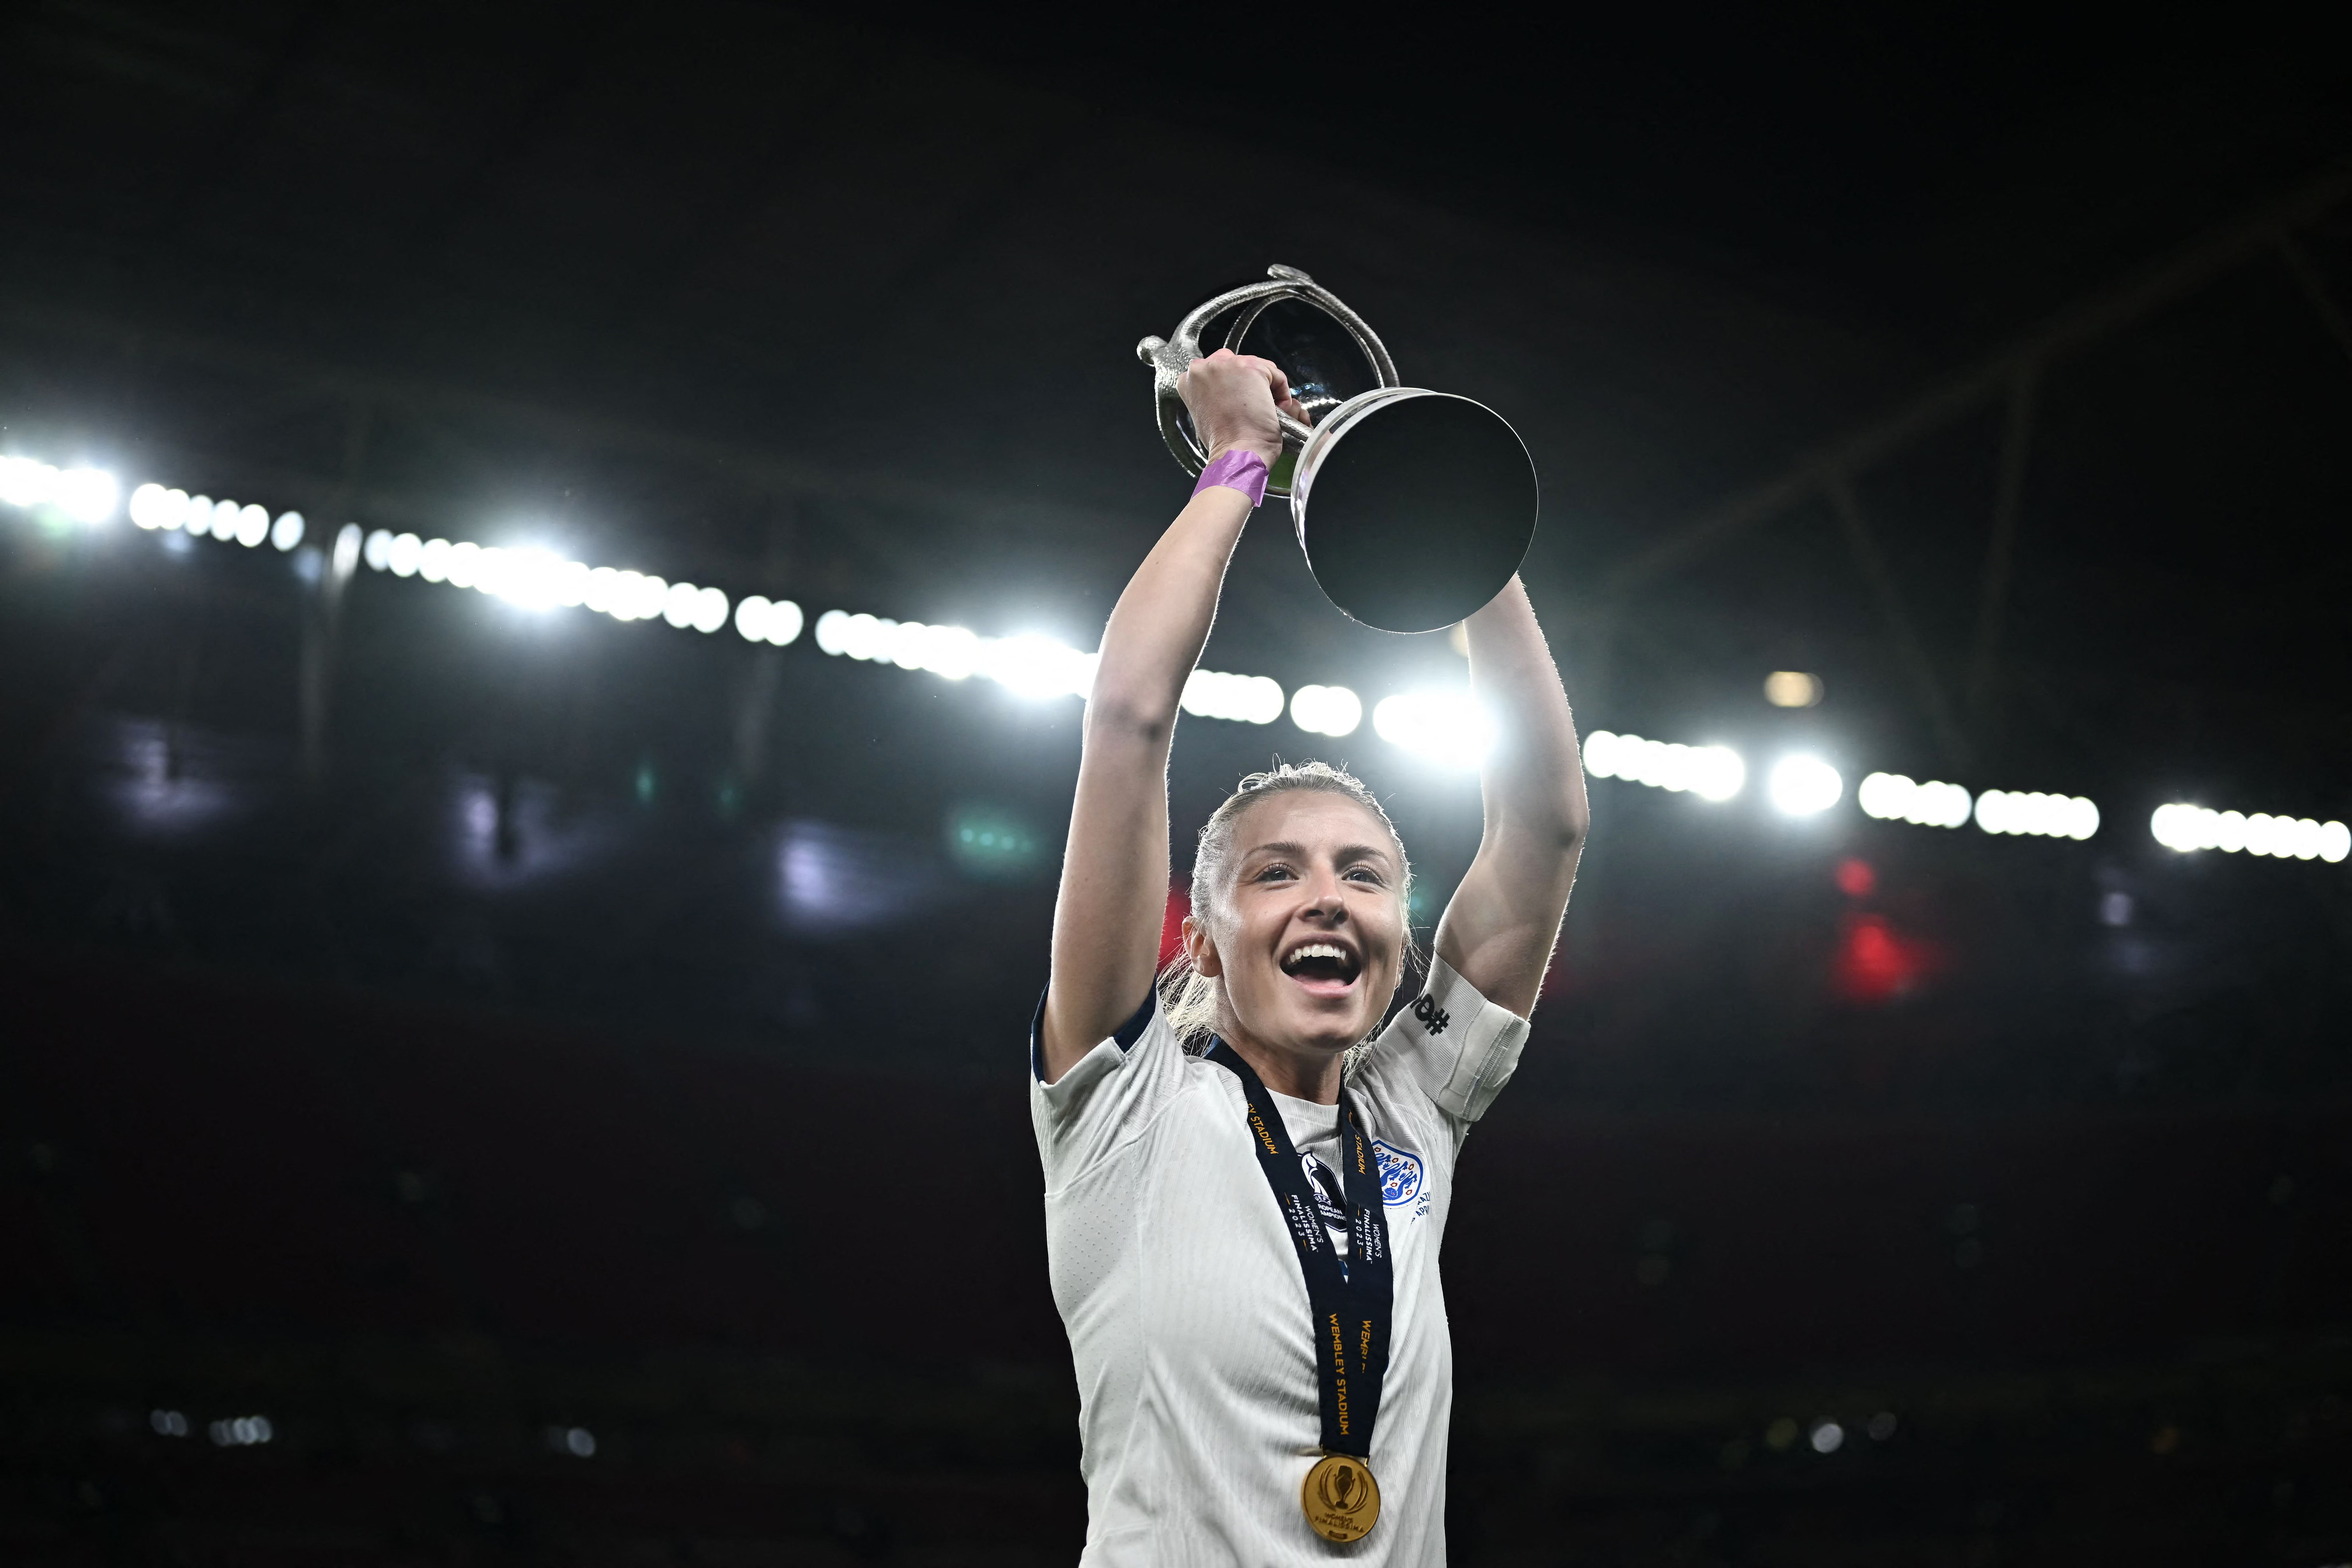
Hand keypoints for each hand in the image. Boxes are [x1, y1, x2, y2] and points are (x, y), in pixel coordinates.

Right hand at [1176, 348, 1305, 464]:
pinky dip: (1280, 390)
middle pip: (1234, 363)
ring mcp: (1226, 365)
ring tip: (1263, 409)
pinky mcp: (1249, 367)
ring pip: (1255, 366)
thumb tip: (1230, 394)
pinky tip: (1274, 409)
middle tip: (1254, 406)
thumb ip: (1211, 396)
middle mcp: (1203, 367)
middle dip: (1247, 383)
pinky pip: (1274, 373)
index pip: (1216, 372)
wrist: (1237, 451)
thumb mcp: (1205, 415)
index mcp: (1188, 380)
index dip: (1231, 387)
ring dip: (1264, 386)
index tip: (1239, 402)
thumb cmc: (1223, 442)